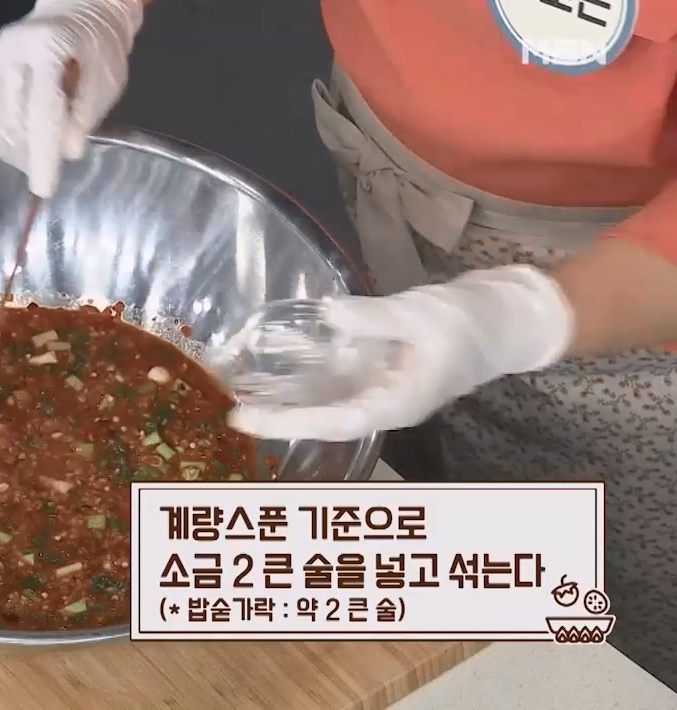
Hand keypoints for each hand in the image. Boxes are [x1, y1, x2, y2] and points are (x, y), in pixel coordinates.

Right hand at [0, 0, 144, 197]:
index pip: (41, 111)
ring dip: (14, 150)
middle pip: (13, 119)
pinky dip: (2, 139)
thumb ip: (86, 115)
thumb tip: (67, 152)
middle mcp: (11, 50)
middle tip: (48, 172)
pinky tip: (20, 149)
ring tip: (35, 161)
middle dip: (29, 154)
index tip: (44, 189)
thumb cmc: (99, 45)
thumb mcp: (107, 80)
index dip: (43, 155)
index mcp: (47, 47)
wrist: (78, 9)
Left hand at [227, 265, 574, 441]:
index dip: (289, 421)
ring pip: (323, 397)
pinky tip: (272, 360)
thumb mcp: (422, 314)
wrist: (504, 317)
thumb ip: (373, 318)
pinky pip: (334, 374)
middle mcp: (382, 403)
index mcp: (398, 403)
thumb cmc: (470, 321)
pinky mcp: (376, 367)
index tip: (248, 419)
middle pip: (322, 416)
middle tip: (231, 412)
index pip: (334, 421)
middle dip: (278, 415)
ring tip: (239, 390)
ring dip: (285, 395)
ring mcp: (377, 386)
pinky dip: (303, 369)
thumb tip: (328, 314)